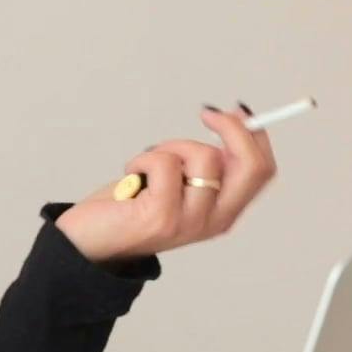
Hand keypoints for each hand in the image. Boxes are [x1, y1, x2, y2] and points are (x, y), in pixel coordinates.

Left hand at [53, 104, 277, 264]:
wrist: (89, 240)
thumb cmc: (131, 206)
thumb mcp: (179, 181)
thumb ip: (204, 163)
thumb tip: (230, 119)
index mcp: (224, 212)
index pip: (262, 170)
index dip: (255, 133)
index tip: (234, 111)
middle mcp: (215, 220)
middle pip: (252, 166)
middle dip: (234, 128)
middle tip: (208, 113)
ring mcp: (191, 222)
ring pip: (204, 156)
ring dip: (172, 146)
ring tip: (148, 164)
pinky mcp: (163, 217)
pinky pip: (165, 162)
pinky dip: (143, 158)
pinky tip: (131, 175)